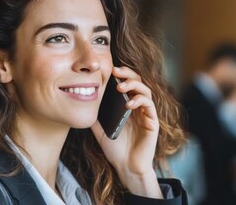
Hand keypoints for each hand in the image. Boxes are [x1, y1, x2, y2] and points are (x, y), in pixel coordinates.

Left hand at [91, 66, 162, 197]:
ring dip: (133, 85)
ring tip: (120, 87)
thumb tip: (83, 103)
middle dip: (127, 74)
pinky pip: (149, 106)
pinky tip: (128, 104)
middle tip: (115, 71)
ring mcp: (146, 114)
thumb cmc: (115, 149)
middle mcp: (138, 107)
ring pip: (145, 90)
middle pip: (138, 82)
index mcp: (127, 106)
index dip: (121, 74)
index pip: (127, 84)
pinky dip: (139, 101)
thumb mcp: (100, 129)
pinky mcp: (153, 122)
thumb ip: (95, 116)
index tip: (109, 69)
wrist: (126, 167)